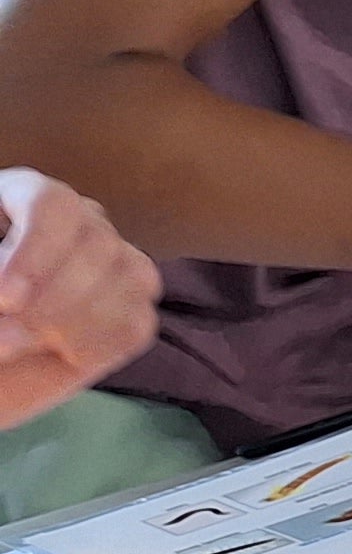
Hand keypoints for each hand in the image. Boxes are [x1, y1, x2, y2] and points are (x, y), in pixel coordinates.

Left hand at [0, 169, 161, 424]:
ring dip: (72, 325)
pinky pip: (137, 323)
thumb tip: (20, 297)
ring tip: (17, 348)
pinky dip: (98, 346)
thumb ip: (2, 277)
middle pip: (99, 241)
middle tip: (1, 340)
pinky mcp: (131, 309)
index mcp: (23, 198)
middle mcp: (77, 222)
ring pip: (130, 277)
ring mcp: (112, 262)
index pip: (54, 205)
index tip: (5, 300)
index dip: (35, 251)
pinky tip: (57, 355)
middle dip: (51, 300)